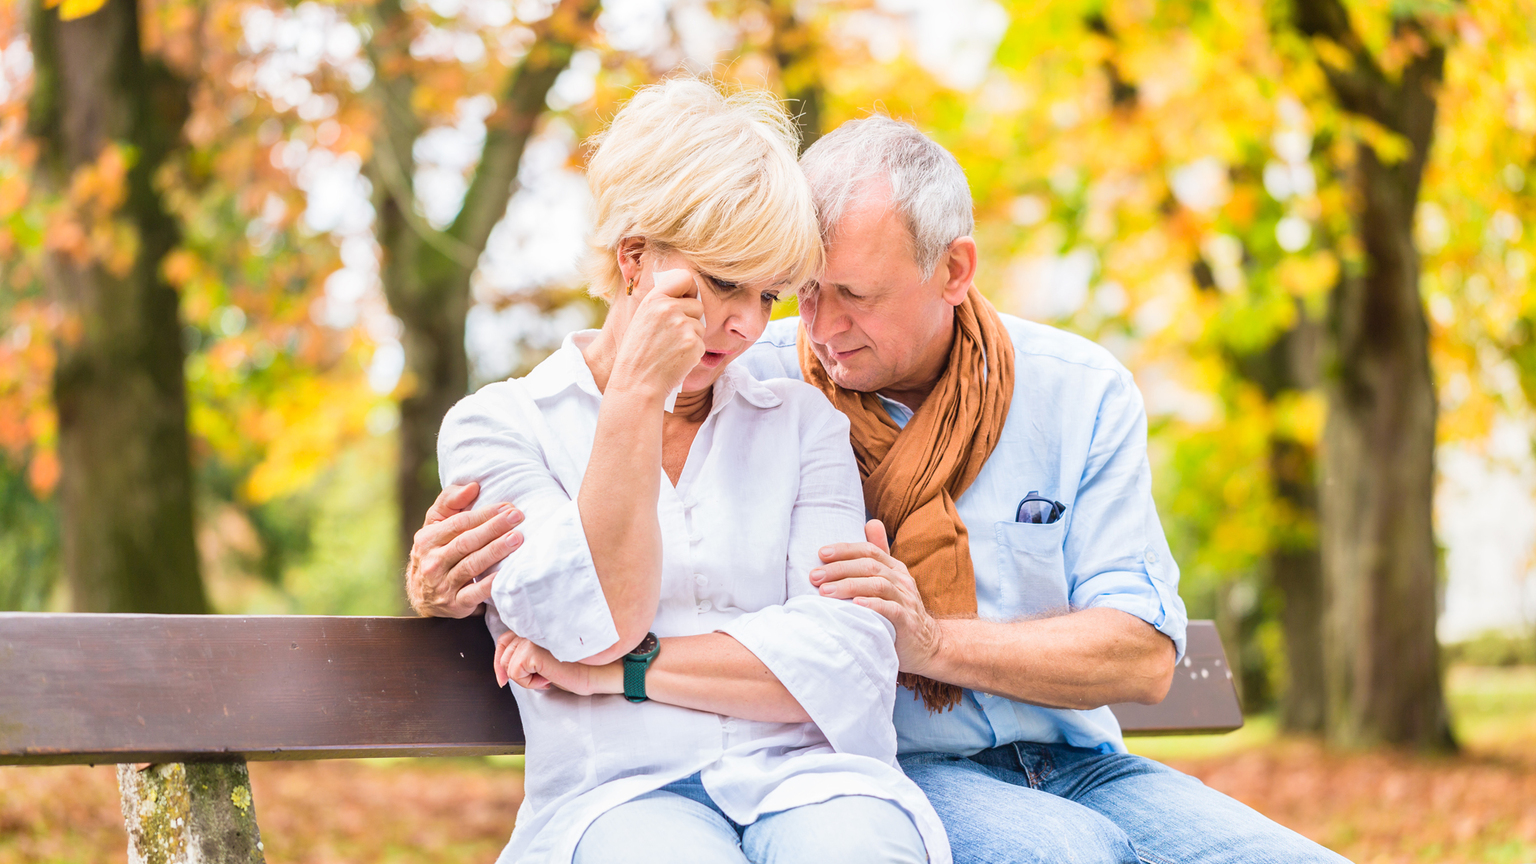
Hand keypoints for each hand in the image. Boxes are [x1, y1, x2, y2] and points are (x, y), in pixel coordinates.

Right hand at [406, 482, 525, 617]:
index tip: (507, 506)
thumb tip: (473, 486)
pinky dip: (489, 584)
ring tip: (517, 539)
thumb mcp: (436, 524)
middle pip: (466, 542)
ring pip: (472, 565)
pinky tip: (505, 574)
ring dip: (496, 551)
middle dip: (494, 528)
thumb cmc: (436, 550)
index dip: (484, 514)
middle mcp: (432, 562)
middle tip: (517, 517)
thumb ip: (451, 501)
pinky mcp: (455, 604)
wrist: (423, 595)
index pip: (459, 524)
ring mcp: (442, 585)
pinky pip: (474, 594)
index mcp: (427, 539)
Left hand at [494, 631, 619, 694]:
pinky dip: (530, 683)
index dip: (500, 660)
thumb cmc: (585, 665)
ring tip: (551, 676)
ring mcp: (532, 635)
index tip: (503, 679)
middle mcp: (534, 625)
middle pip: (503, 651)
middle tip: (538, 680)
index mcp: (540, 623)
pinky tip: (550, 678)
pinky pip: (515, 673)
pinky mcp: (532, 649)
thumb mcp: (554, 655)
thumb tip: (507, 665)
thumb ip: (533, 650)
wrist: (605, 670)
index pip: (506, 638)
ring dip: (527, 678)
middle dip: (511, 672)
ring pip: (508, 664)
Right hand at [609, 267, 704, 397]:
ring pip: (700, 326)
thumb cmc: (638, 354)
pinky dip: (693, 353)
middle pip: (698, 305)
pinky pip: (702, 344)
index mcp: (654, 299)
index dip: (689, 289)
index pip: (684, 278)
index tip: (687, 298)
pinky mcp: (694, 343)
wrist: (637, 382)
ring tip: (671, 350)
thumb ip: (662, 305)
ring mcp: (683, 325)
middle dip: (691, 319)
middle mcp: (669, 308)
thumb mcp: (642, 320)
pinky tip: (676, 360)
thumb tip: (688, 296)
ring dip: (692, 338)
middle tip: (673, 336)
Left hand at [810, 520, 945, 676]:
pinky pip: (891, 610)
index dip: (845, 550)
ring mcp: (906, 601)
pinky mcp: (907, 622)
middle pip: (870, 566)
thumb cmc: (899, 609)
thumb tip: (871, 521)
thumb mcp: (891, 579)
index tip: (821, 554)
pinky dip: (873, 606)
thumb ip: (880, 552)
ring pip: (878, 586)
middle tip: (815, 576)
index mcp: (895, 568)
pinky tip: (855, 605)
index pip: (869, 551)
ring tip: (825, 592)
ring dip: (849, 586)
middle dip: (840, 569)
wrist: (926, 644)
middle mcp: (901, 581)